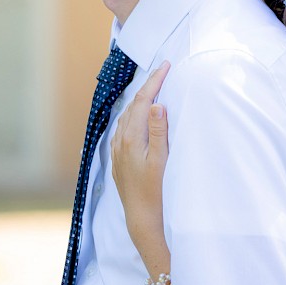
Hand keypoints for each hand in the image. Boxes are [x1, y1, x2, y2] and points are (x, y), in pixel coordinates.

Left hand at [111, 61, 170, 260]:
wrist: (142, 219)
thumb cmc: (156, 191)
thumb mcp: (161, 160)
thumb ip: (158, 131)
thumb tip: (156, 104)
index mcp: (131, 137)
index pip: (143, 101)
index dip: (155, 81)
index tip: (166, 65)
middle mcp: (121, 141)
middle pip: (133, 105)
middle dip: (148, 86)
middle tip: (162, 71)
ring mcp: (119, 151)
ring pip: (127, 116)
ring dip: (140, 100)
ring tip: (153, 88)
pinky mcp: (120, 160)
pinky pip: (125, 128)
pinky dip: (134, 115)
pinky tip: (139, 117)